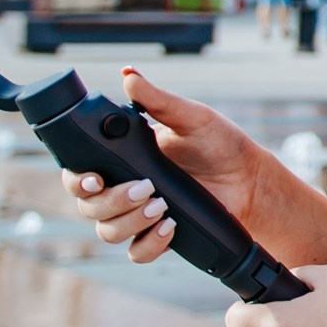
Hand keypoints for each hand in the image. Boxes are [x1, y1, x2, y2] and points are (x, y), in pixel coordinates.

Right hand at [58, 69, 270, 262]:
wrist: (248, 178)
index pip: (80, 174)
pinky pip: (137, 252)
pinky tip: (169, 226)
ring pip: (108, 231)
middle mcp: (123, 189)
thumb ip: (157, 99)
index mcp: (122, 159)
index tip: (94, 179)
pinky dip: (149, 244)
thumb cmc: (218, 142)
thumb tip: (128, 74)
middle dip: (111, 201)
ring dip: (129, 221)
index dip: (77, 180)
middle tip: (145, 188)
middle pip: (88, 206)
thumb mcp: (189, 117)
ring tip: (160, 204)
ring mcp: (138, 216)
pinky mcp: (158, 237)